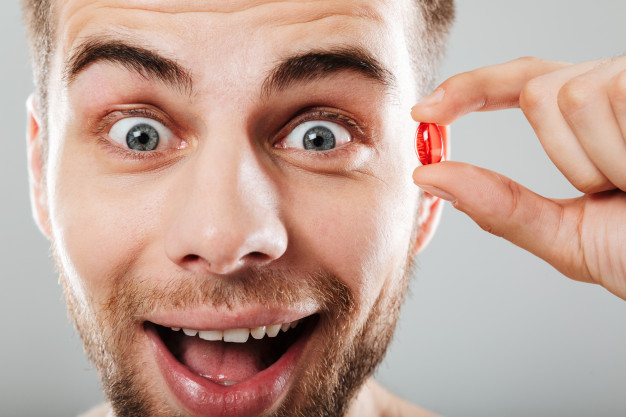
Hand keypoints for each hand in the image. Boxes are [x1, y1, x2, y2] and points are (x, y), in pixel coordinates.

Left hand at [411, 57, 625, 299]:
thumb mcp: (568, 236)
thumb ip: (499, 206)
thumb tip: (429, 177)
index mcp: (593, 120)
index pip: (523, 82)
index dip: (471, 88)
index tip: (425, 111)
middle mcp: (619, 88)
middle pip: (539, 90)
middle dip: (565, 154)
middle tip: (618, 189)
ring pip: (571, 94)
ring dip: (601, 160)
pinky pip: (612, 97)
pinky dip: (624, 154)